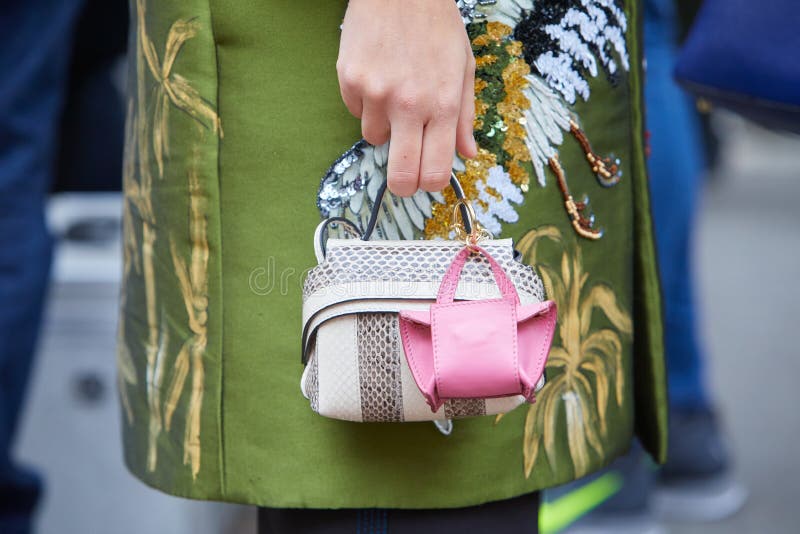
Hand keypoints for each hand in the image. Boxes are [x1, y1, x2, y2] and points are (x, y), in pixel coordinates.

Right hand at [337, 0, 477, 196]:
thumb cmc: (436, 25)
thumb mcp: (463, 68)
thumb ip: (465, 116)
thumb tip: (468, 153)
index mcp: (443, 105)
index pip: (435, 171)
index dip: (429, 184)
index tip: (426, 179)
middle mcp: (409, 104)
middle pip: (400, 175)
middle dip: (402, 183)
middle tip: (403, 175)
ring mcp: (376, 93)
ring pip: (374, 138)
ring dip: (384, 125)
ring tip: (394, 92)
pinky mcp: (350, 80)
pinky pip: (355, 111)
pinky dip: (365, 102)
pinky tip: (377, 75)